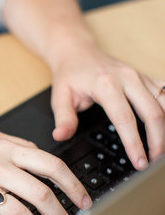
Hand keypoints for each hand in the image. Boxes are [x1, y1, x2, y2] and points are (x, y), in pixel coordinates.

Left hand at [49, 41, 164, 168]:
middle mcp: (127, 78)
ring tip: (161, 150)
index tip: (139, 162)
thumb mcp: (59, 97)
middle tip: (154, 162)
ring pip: (164, 103)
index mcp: (106, 85)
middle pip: (153, 113)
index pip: (125, 119)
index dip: (134, 143)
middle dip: (158, 141)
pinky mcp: (146, 77)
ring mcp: (139, 76)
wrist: (77, 51)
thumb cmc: (70, 74)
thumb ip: (64, 118)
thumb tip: (61, 136)